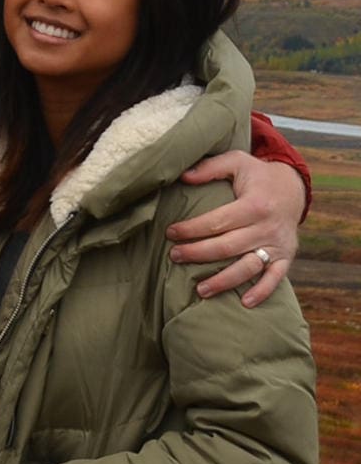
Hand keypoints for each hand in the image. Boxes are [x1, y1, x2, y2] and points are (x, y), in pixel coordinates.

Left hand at [166, 152, 304, 307]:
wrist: (293, 188)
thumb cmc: (256, 174)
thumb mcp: (235, 161)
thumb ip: (209, 168)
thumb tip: (182, 176)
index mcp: (254, 205)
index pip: (217, 221)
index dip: (191, 229)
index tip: (170, 233)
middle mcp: (267, 227)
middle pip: (228, 246)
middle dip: (198, 253)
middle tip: (174, 256)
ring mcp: (277, 244)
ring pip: (248, 267)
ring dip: (224, 281)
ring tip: (200, 290)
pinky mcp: (286, 256)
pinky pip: (276, 278)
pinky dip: (262, 292)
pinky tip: (244, 302)